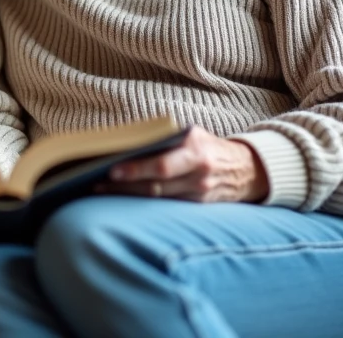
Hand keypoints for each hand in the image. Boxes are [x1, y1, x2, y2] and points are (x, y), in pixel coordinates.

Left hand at [98, 127, 269, 203]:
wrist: (245, 170)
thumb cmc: (208, 146)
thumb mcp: (193, 135)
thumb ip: (167, 140)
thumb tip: (127, 144)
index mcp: (195, 149)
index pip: (162, 164)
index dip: (136, 169)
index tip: (112, 169)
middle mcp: (197, 173)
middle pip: (155, 185)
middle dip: (124, 186)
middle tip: (97, 184)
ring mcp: (197, 193)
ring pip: (157, 198)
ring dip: (127, 196)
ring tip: (101, 190)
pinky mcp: (196, 207)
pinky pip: (165, 205)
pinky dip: (142, 203)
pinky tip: (123, 199)